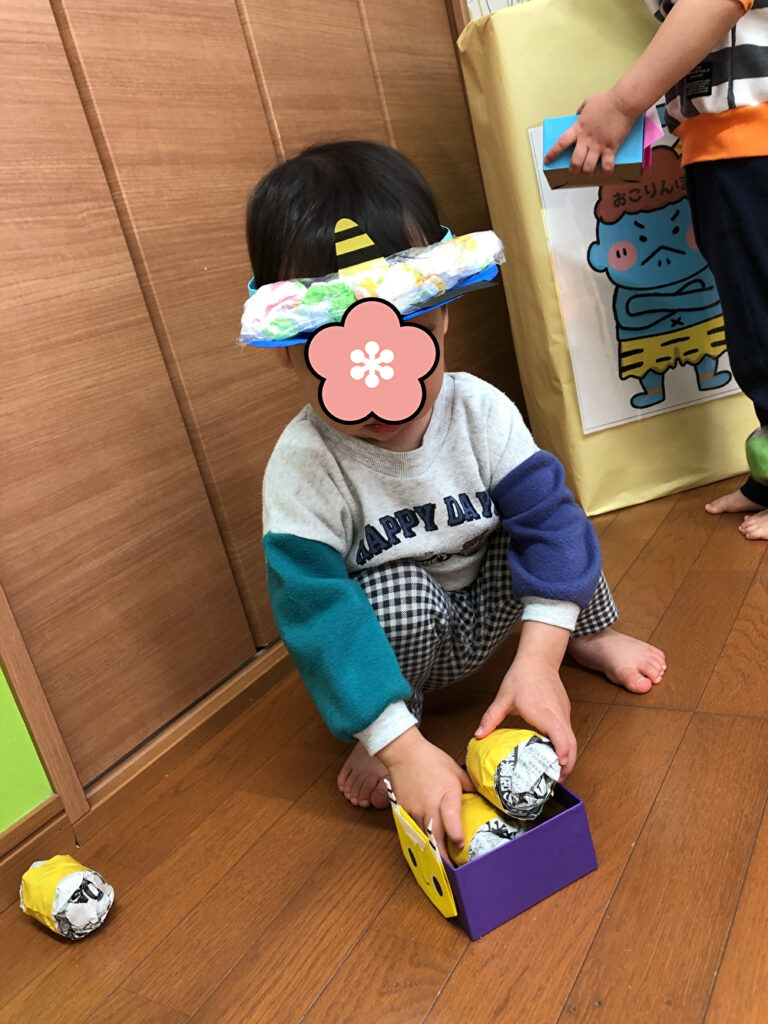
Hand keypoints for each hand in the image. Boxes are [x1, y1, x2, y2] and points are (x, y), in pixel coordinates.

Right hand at [378, 727, 472, 858]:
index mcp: (446, 794)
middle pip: (435, 837)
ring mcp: (415, 810)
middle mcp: (429, 805)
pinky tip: (426, 845)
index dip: (456, 835)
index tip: (461, 846)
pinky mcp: (404, 811)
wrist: (403, 752)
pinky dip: (421, 838)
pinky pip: (414, 829)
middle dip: (443, 856)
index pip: (451, 819)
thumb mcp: (456, 771)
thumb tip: (481, 797)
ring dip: (432, 848)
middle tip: (452, 869)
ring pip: (424, 836)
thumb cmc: (431, 759)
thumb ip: (469, 786)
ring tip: (441, 862)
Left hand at [474, 650, 576, 777]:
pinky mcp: (564, 712)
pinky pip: (568, 733)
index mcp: (543, 712)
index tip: (559, 767)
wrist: (538, 659)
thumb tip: (477, 736)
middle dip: (567, 765)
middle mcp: (558, 714)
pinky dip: (566, 747)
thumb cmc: (521, 676)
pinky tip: (554, 756)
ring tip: (555, 774)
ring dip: (567, 757)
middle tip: (555, 781)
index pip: (560, 734)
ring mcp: (564, 713)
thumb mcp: (503, 698)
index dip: (562, 752)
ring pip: (572, 739)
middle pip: (571, 743)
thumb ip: (491, 718)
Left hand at [544, 88, 636, 176]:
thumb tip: (578, 116)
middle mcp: (586, 139)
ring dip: (587, 173)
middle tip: (573, 173)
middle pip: (575, 162)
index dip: (552, 154)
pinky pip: (607, 165)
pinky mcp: (611, 148)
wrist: (623, 101)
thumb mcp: (588, 102)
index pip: (561, 143)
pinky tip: (606, 172)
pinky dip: (606, 171)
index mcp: (578, 128)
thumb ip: (580, 111)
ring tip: (588, 173)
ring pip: (588, 167)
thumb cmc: (607, 99)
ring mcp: (599, 145)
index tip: (547, 161)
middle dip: (572, 171)